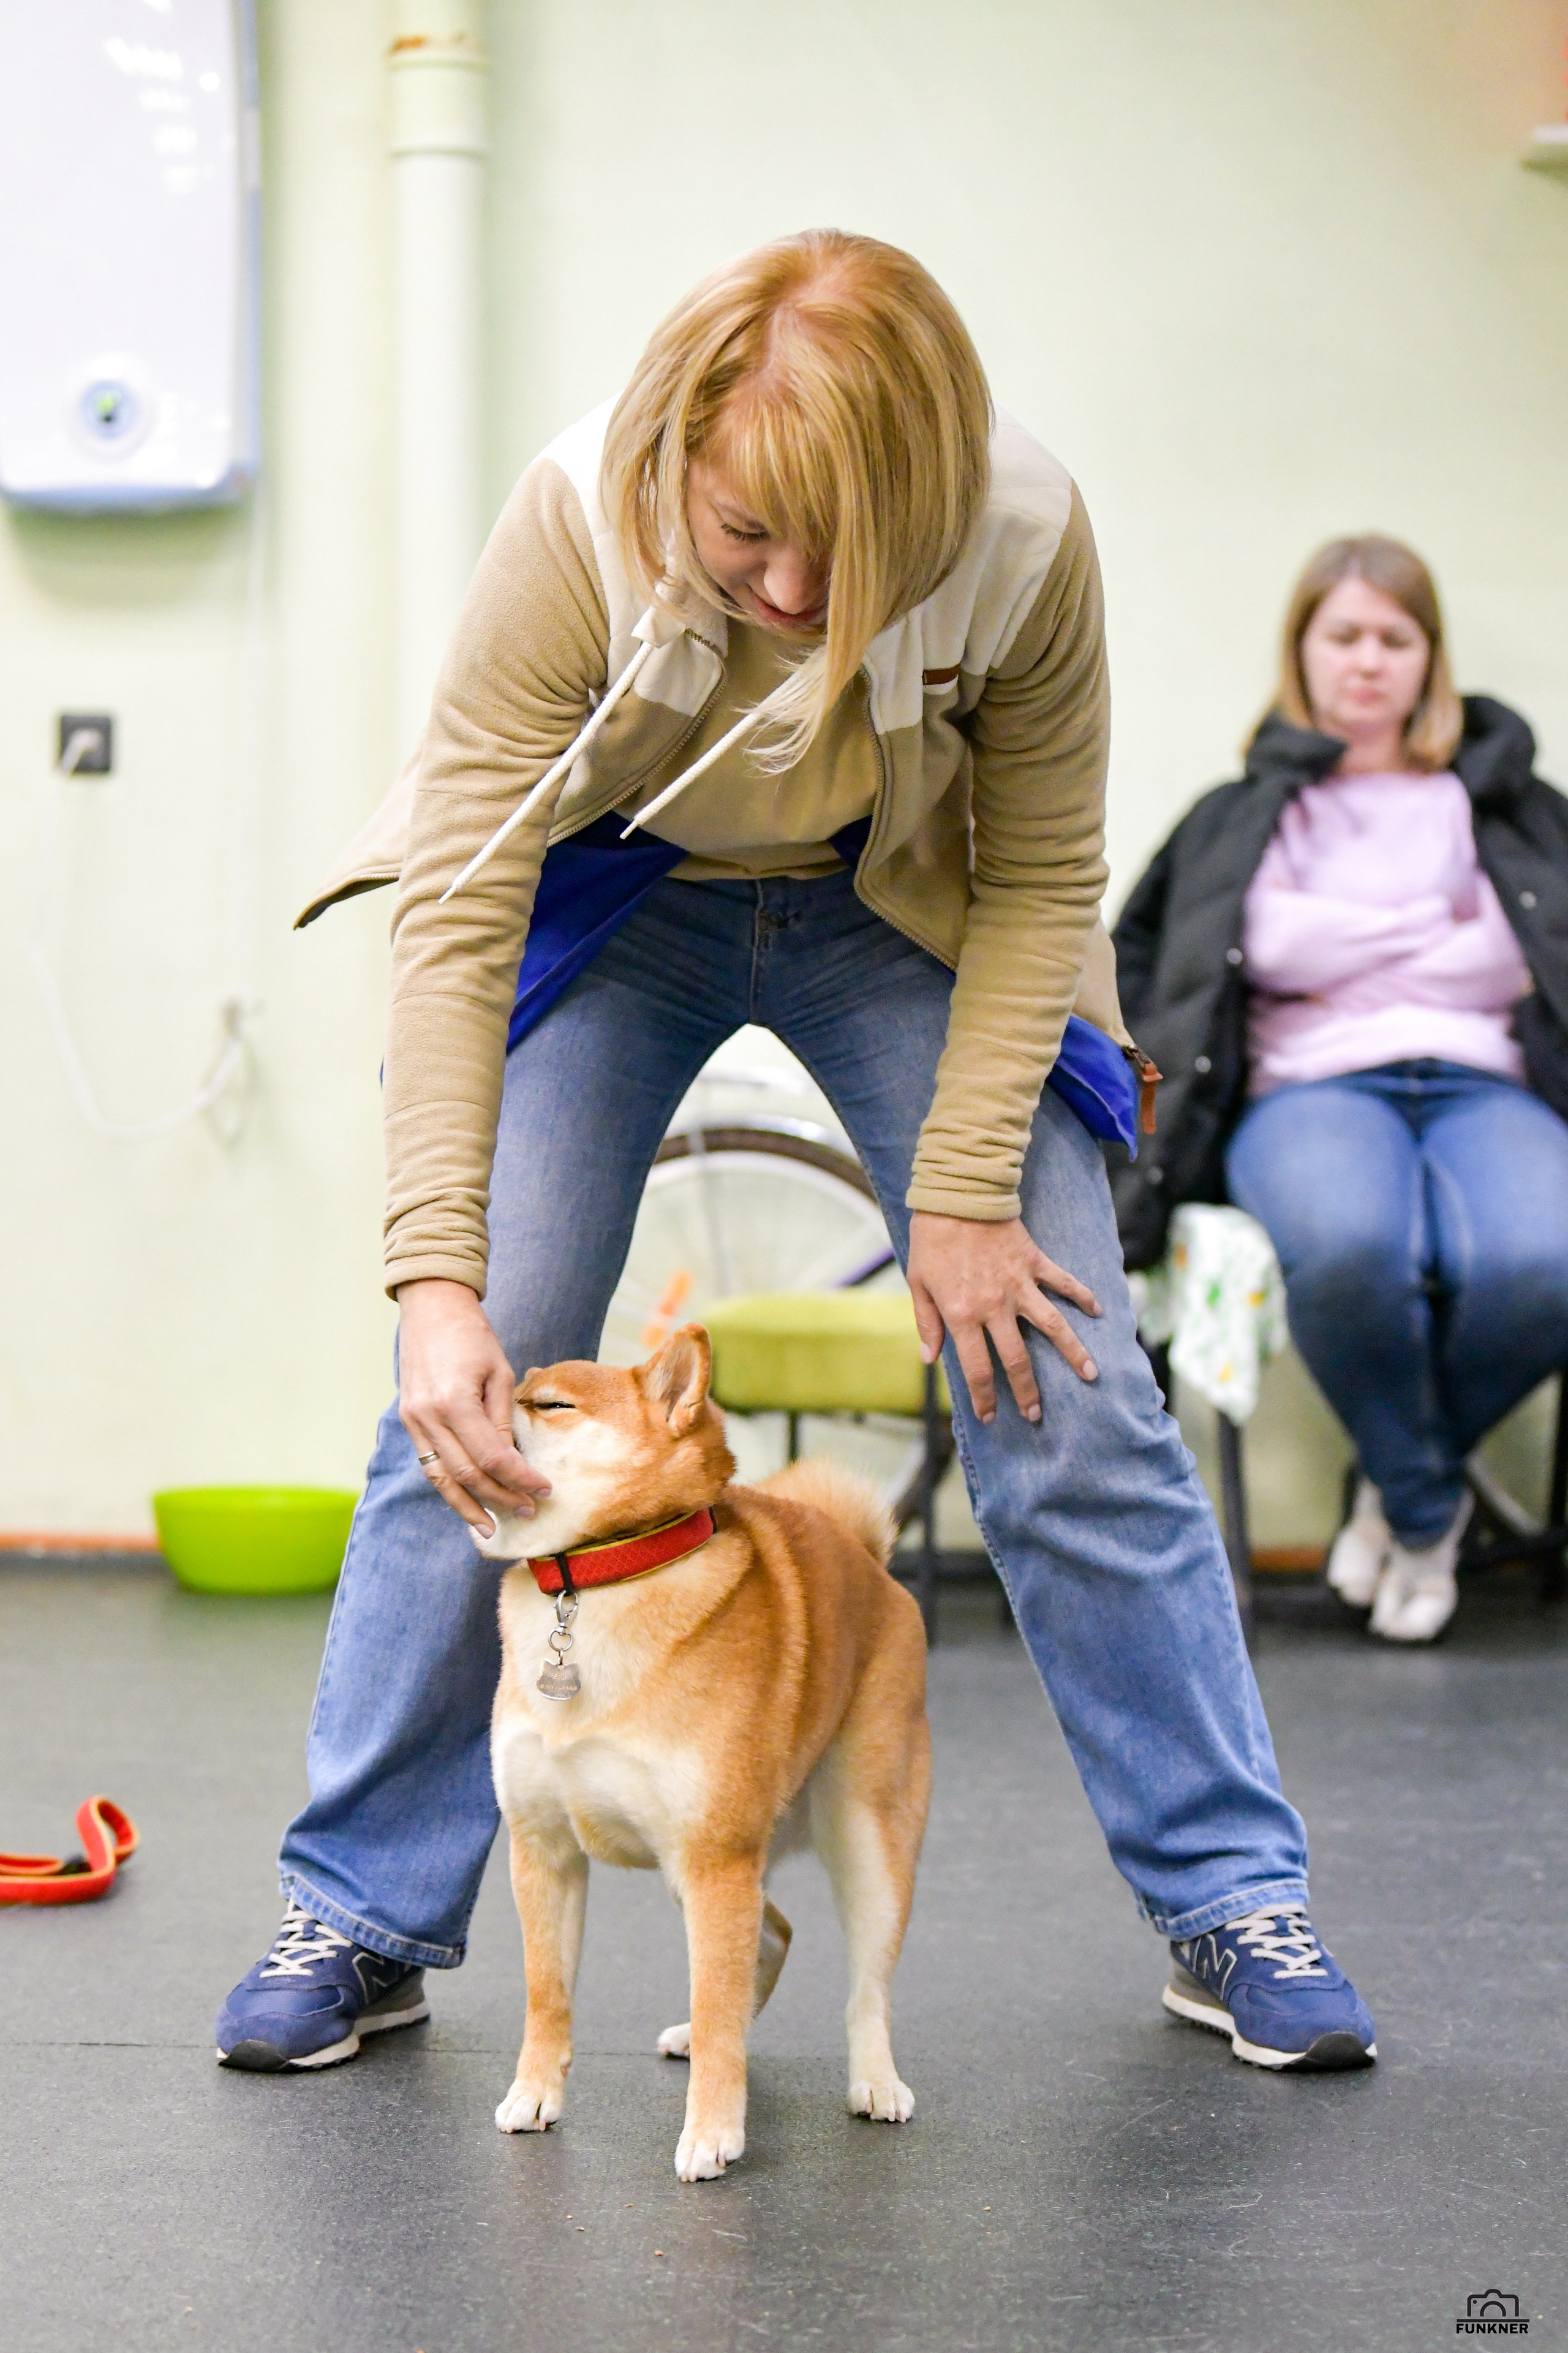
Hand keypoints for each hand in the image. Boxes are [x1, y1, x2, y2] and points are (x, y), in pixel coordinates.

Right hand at [396, 1279, 551, 1529]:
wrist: (431, 1308)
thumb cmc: (472, 1335)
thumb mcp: (499, 1374)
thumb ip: (503, 1420)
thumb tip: (512, 1462)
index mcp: (455, 1401)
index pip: (492, 1457)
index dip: (519, 1478)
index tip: (544, 1488)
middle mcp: (428, 1416)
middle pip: (467, 1474)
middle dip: (500, 1497)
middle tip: (528, 1510)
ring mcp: (413, 1420)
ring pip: (441, 1478)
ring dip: (467, 1506)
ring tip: (490, 1527)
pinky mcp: (409, 1421)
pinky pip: (429, 1463)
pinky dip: (449, 1486)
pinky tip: (467, 1501)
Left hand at [906, 1211, 1099, 1425]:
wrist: (957, 1196)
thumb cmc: (932, 1240)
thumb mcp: (918, 1282)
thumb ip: (927, 1322)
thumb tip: (930, 1359)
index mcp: (963, 1314)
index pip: (977, 1368)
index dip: (984, 1397)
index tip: (989, 1416)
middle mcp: (995, 1306)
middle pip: (1017, 1359)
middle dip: (1028, 1392)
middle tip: (1037, 1414)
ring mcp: (1020, 1285)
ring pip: (1052, 1327)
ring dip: (1073, 1353)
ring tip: (1090, 1376)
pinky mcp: (1034, 1263)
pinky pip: (1063, 1282)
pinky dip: (1082, 1295)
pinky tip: (1099, 1310)